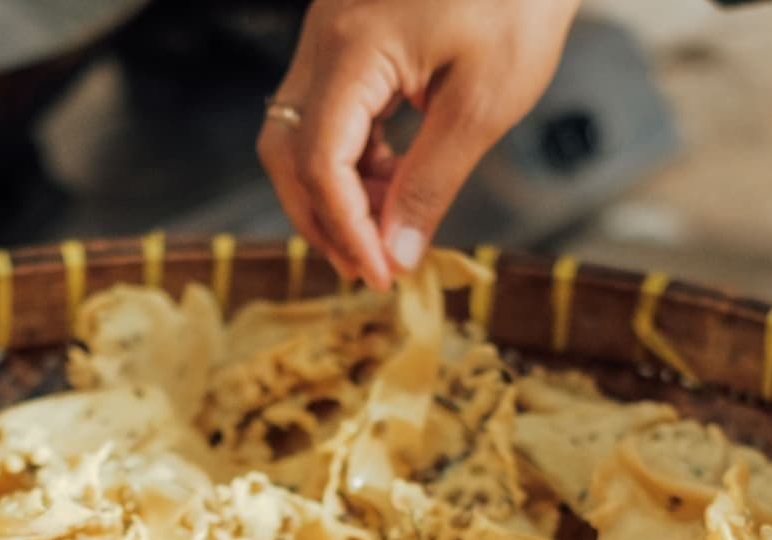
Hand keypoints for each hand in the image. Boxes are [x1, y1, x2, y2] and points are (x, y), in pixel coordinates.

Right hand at [258, 0, 579, 289]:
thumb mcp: (485, 103)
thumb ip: (432, 182)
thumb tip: (398, 253)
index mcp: (353, 50)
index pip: (318, 162)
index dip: (345, 229)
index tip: (381, 274)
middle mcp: (324, 38)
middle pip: (287, 150)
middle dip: (323, 218)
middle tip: (370, 266)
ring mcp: (330, 32)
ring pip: (301, 134)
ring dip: (336, 192)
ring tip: (387, 230)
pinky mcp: (349, 34)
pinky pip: (329, 111)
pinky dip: (352, 158)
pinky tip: (393, 182)